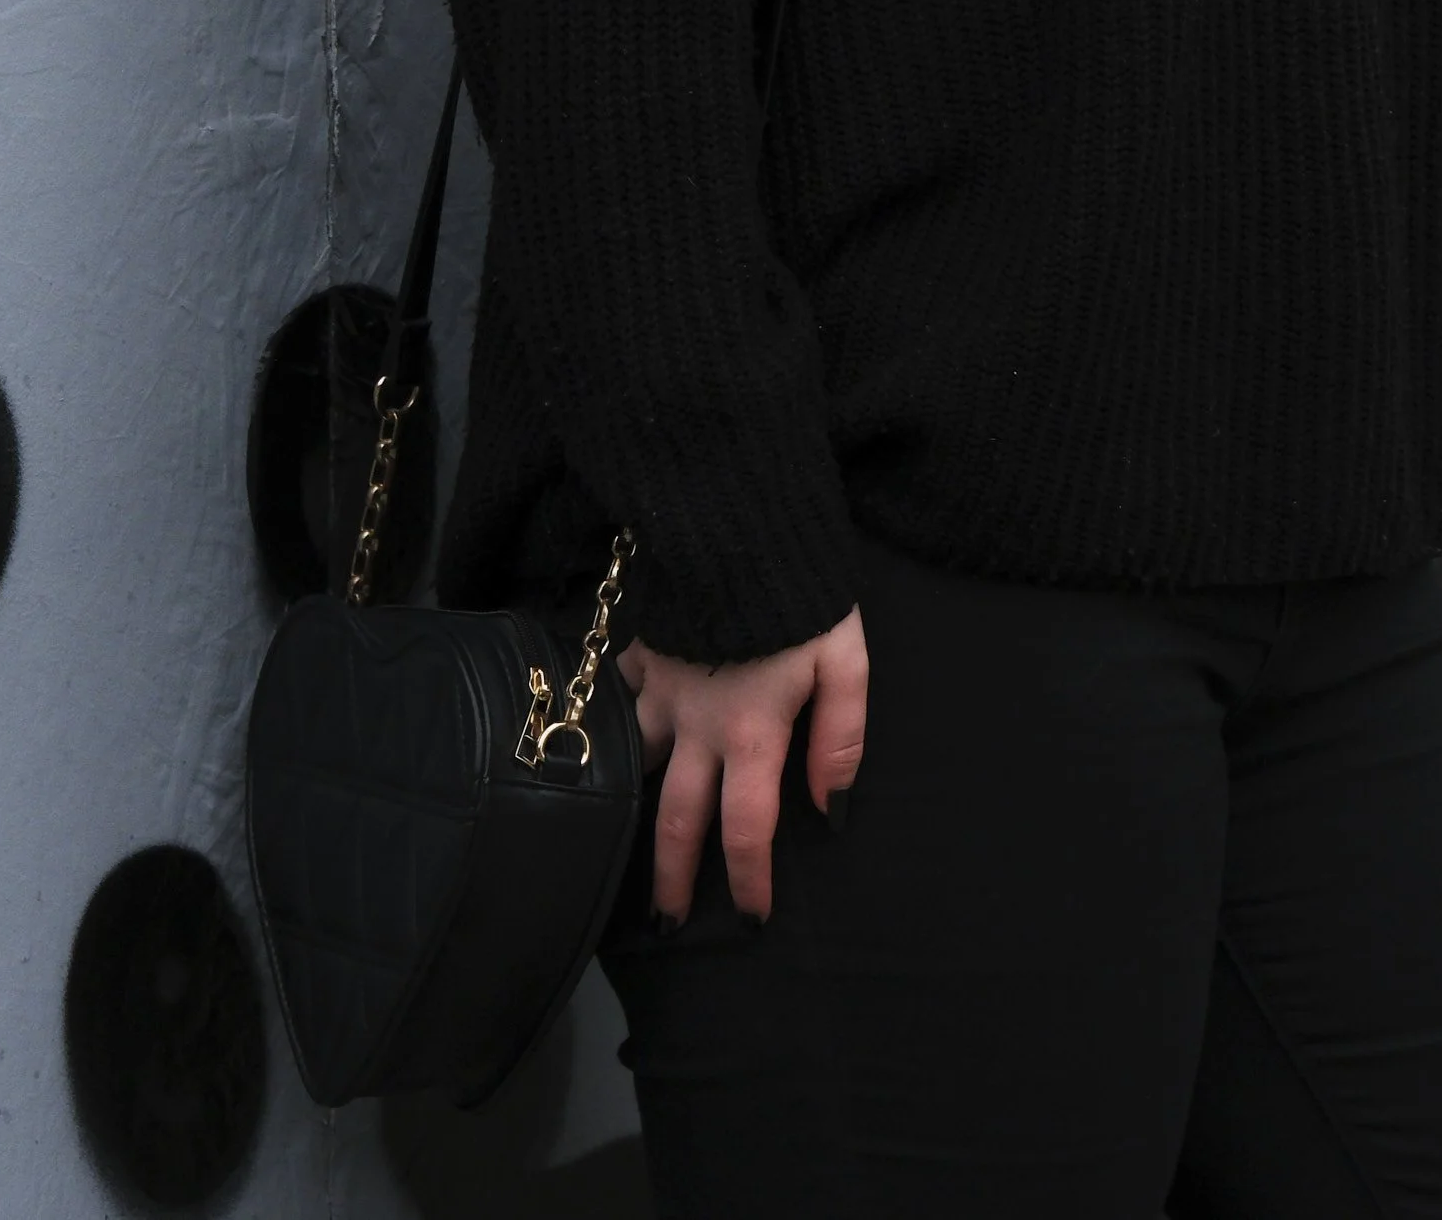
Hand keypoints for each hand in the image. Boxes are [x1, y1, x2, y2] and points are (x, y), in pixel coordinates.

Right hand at [617, 605, 866, 920]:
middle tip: (668, 922)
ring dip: (630, 808)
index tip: (752, 918)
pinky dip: (604, 727)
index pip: (747, 829)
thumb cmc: (800, 591)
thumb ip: (841, 735)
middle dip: (672, 877)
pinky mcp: (634, 652)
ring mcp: (656, 689)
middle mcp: (695, 725)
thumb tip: (830, 808)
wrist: (735, 520)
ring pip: (633, 765)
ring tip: (623, 844)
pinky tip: (596, 747)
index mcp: (752, 733)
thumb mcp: (844, 658)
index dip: (748, 880)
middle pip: (677, 818)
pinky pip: (610, 701)